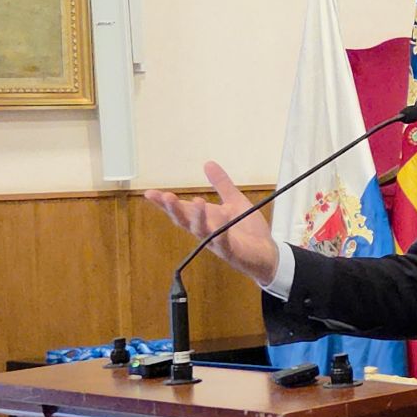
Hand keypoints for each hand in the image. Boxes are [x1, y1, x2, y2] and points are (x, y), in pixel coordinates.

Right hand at [142, 161, 279, 285]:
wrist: (267, 253)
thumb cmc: (247, 230)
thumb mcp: (234, 201)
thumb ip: (221, 184)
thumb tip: (208, 163)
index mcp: (205, 219)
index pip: (181, 210)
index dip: (164, 203)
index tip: (149, 193)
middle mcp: (206, 232)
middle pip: (184, 221)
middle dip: (173, 209)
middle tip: (165, 196)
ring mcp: (217, 243)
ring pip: (201, 231)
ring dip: (197, 217)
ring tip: (196, 201)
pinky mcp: (231, 252)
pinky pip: (224, 241)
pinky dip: (222, 229)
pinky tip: (223, 215)